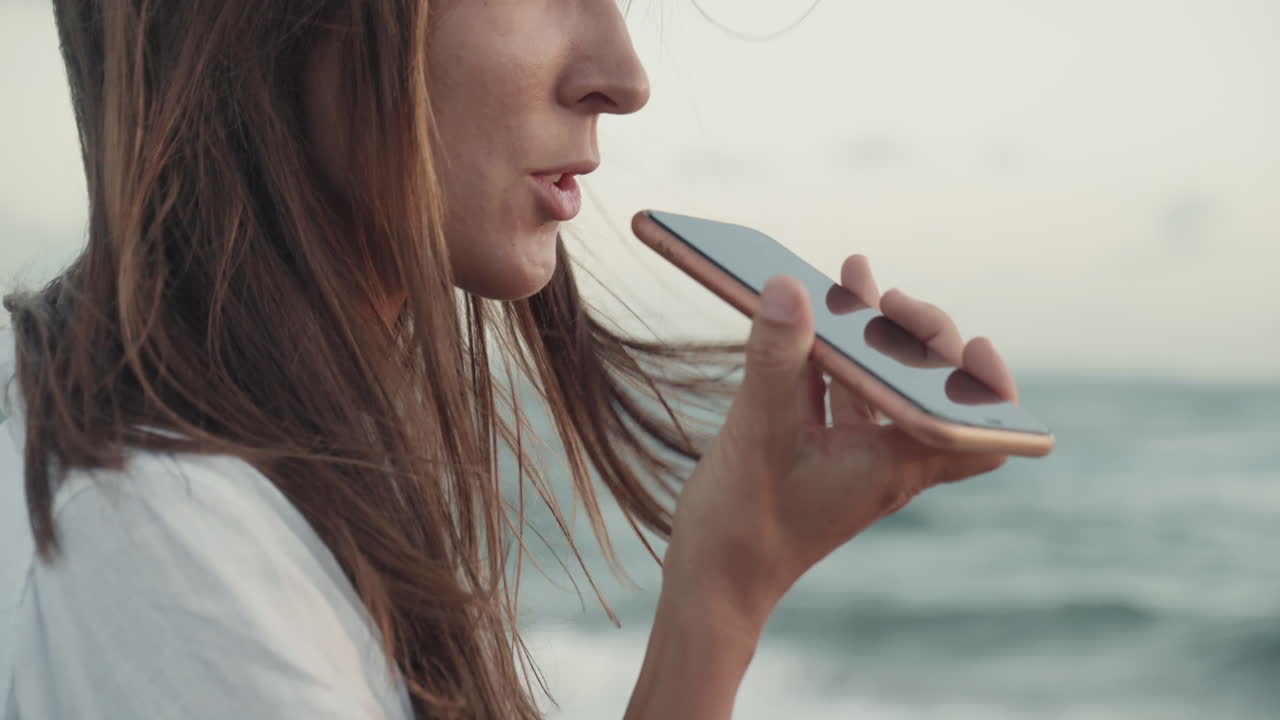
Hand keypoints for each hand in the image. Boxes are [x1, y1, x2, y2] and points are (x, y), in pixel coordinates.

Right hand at [662, 255, 1017, 627]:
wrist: (711, 581)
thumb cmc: (746, 529)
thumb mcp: (759, 434)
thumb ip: (775, 360)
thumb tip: (788, 287)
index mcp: (893, 468)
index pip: (976, 433)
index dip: (990, 388)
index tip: (975, 343)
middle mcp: (882, 461)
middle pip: (928, 390)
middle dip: (917, 335)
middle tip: (882, 297)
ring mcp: (849, 454)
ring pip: (880, 385)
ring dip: (873, 335)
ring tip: (852, 281)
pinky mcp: (813, 449)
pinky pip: (835, 393)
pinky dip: (828, 355)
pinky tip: (802, 320)